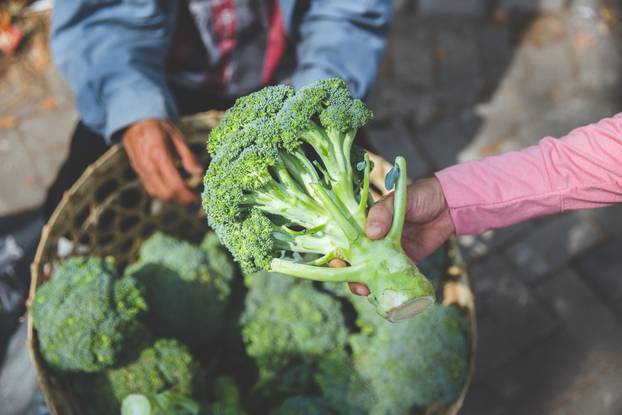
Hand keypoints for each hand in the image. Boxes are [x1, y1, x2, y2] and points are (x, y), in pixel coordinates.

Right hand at [122, 119, 202, 203]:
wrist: (135, 122)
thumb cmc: (159, 127)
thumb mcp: (178, 137)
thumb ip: (188, 156)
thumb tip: (199, 173)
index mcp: (160, 155)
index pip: (175, 184)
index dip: (187, 194)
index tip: (197, 196)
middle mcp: (148, 165)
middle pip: (166, 193)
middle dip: (181, 199)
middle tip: (193, 196)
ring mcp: (141, 170)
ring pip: (157, 193)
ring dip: (172, 198)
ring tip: (185, 193)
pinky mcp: (138, 172)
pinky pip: (151, 188)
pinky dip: (163, 193)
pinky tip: (173, 188)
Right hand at [348, 177, 454, 295]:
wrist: (448, 205)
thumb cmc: (419, 196)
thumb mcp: (397, 199)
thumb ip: (382, 213)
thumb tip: (370, 233)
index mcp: (367, 224)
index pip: (347, 240)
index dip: (338, 252)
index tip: (335, 261)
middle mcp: (375, 241)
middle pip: (356, 261)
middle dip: (349, 274)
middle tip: (351, 281)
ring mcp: (389, 253)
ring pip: (372, 273)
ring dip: (365, 284)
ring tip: (364, 290)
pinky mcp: (406, 263)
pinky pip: (394, 278)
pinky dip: (388, 286)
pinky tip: (384, 292)